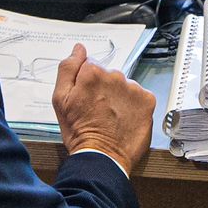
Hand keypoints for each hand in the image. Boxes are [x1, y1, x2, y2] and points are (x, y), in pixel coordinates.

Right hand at [52, 44, 154, 175]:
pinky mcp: (147, 100)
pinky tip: (124, 118)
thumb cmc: (79, 132)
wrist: (102, 158)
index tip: (86, 97)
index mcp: (92, 73)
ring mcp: (133, 88)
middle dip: (104, 89)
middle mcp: (115, 76)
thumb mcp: (60, 99)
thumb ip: (68, 68)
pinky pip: (139, 96)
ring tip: (111, 117)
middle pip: (109, 75)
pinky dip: (133, 105)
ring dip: (119, 97)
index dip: (86, 83)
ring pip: (124, 86)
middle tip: (97, 110)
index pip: (91, 65)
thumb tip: (78, 49)